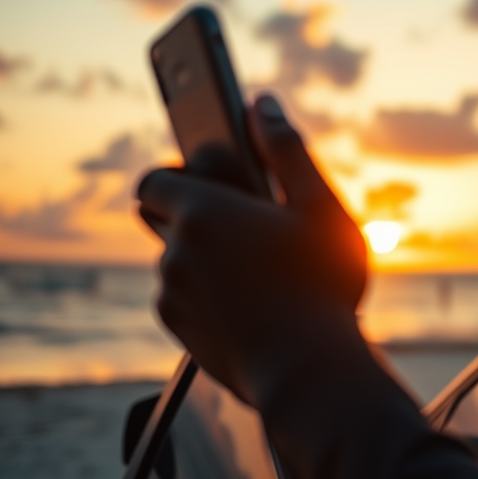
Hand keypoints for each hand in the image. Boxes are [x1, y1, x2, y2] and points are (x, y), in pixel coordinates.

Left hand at [136, 95, 368, 406]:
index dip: (180, 171)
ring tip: (264, 266)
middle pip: (161, 215)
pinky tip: (256, 300)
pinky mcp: (181, 329)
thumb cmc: (321, 287)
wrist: (308, 373)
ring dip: (206, 254)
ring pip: (177, 258)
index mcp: (203, 212)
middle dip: (192, 209)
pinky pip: (185, 297)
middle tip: (242, 217)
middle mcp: (175, 251)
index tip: (211, 174)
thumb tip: (262, 105)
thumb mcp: (319, 208)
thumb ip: (287, 150)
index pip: (156, 176)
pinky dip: (209, 292)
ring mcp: (173, 294)